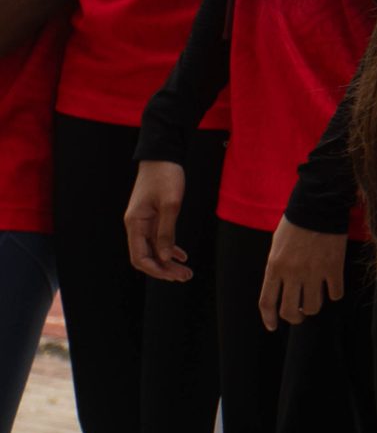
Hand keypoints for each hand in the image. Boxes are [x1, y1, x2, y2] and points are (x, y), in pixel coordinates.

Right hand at [124, 160, 189, 281]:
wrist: (163, 155)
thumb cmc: (165, 176)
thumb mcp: (170, 204)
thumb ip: (167, 231)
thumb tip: (166, 258)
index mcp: (135, 223)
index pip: (139, 257)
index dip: (155, 269)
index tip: (173, 276)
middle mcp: (136, 225)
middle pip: (146, 256)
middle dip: (164, 270)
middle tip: (185, 277)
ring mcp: (143, 222)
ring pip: (154, 249)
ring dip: (168, 262)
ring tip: (186, 272)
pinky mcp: (152, 217)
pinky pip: (158, 239)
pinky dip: (169, 249)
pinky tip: (182, 256)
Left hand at [260, 218, 346, 329]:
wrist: (319, 205)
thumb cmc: (295, 223)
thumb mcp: (276, 246)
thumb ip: (277, 269)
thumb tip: (282, 289)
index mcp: (275, 267)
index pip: (267, 302)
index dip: (269, 319)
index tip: (273, 326)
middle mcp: (292, 273)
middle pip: (290, 311)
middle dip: (295, 317)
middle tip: (299, 314)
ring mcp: (314, 271)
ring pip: (313, 306)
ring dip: (314, 307)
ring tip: (315, 299)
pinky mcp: (334, 267)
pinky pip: (335, 293)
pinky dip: (334, 294)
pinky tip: (333, 287)